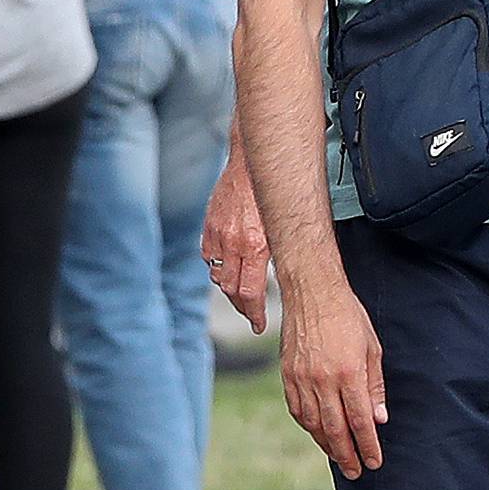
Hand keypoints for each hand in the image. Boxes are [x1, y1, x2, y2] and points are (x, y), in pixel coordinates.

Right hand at [202, 149, 269, 331]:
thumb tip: (275, 282)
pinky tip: (227, 266)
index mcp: (255, 246)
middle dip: (242, 307)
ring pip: (217, 276)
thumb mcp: (280, 229)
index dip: (253, 314)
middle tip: (251, 315)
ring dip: (228, 288)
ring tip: (240, 293)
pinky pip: (208, 256)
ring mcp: (218, 235)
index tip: (258, 325)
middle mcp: (234, 243)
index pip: (249, 294)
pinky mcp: (209, 227)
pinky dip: (216, 266)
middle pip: (231, 290)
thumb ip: (272, 255)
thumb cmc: (271, 194)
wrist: (250, 164)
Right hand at [280, 281, 386, 477]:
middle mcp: (322, 380)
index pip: (359, 421)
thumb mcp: (371, 348)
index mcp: (348, 373)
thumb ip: (374, 386)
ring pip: (313, 424)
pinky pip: (297, 409)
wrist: (311, 292)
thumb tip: (378, 419)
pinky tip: (317, 432)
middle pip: (335, 429)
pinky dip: (307, 425)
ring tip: (339, 456)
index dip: (368, 446)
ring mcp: (301, 378)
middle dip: (347, 455)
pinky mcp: (287, 374)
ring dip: (326, 444)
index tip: (374, 462)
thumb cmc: (347, 316)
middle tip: (356, 471)